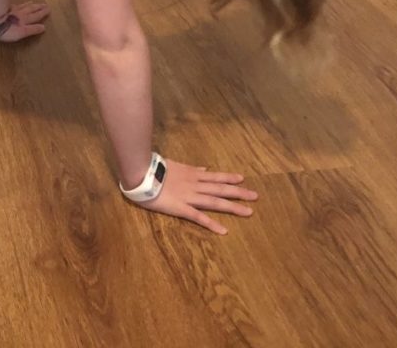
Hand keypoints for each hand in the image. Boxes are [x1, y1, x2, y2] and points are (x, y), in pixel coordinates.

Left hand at [0, 2, 49, 41]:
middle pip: (31, 9)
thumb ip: (32, 30)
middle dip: (38, 7)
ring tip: (34, 2)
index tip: (49, 9)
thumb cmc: (7, 29)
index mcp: (25, 20)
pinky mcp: (4, 9)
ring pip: (23, 6)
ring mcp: (12, 10)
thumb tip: (44, 27)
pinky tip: (18, 4)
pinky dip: (19, 4)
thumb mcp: (21, 32)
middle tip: (45, 4)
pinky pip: (14, 5)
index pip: (36, 16)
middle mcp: (20, 14)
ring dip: (30, 5)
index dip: (42, 13)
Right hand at [135, 159, 257, 234]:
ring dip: (232, 206)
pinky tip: (223, 230)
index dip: (229, 177)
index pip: (214, 176)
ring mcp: (189, 197)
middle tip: (255, 196)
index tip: (242, 178)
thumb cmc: (153, 168)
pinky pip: (198, 217)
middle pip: (220, 189)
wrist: (141, 174)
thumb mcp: (175, 165)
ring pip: (215, 202)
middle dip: (238, 192)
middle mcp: (195, 185)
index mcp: (192, 174)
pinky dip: (211, 223)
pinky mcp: (181, 208)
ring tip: (248, 212)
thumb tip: (204, 169)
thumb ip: (190, 169)